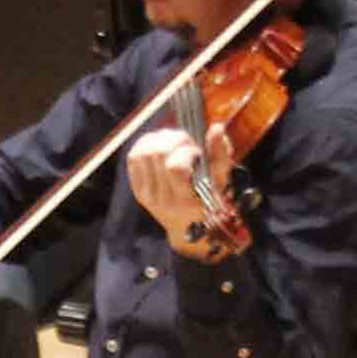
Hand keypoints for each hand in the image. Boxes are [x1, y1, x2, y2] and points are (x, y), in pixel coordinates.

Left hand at [121, 124, 230, 256]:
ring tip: (174, 141)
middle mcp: (163, 200)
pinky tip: (160, 143)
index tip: (197, 152)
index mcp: (186, 201)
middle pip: (156, 154)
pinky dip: (146, 144)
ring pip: (143, 152)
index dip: (186, 150)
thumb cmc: (210, 201)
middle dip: (174, 139)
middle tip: (186, 142)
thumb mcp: (222, 181)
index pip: (175, 167)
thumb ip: (221, 154)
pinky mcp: (138, 190)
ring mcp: (147, 195)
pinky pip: (134, 158)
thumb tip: (217, 128)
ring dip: (159, 139)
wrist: (189, 228)